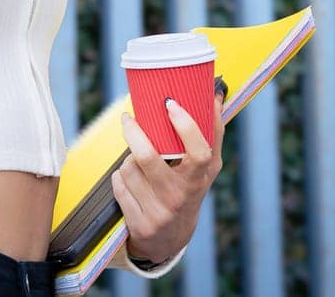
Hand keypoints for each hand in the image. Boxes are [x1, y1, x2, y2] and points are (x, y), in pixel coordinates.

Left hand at [111, 86, 227, 264]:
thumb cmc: (189, 190)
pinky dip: (120, 177)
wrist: (170, 240)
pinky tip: (131, 182)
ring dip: (128, 159)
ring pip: (128, 167)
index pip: (199, 152)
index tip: (170, 104)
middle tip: (129, 118)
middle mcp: (179, 197)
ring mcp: (158, 212)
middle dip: (133, 133)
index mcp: (199, 180)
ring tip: (136, 162)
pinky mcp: (138, 222)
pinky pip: (118, 183)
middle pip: (147, 157)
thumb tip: (215, 95)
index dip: (186, 127)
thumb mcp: (206, 169)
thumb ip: (212, 133)